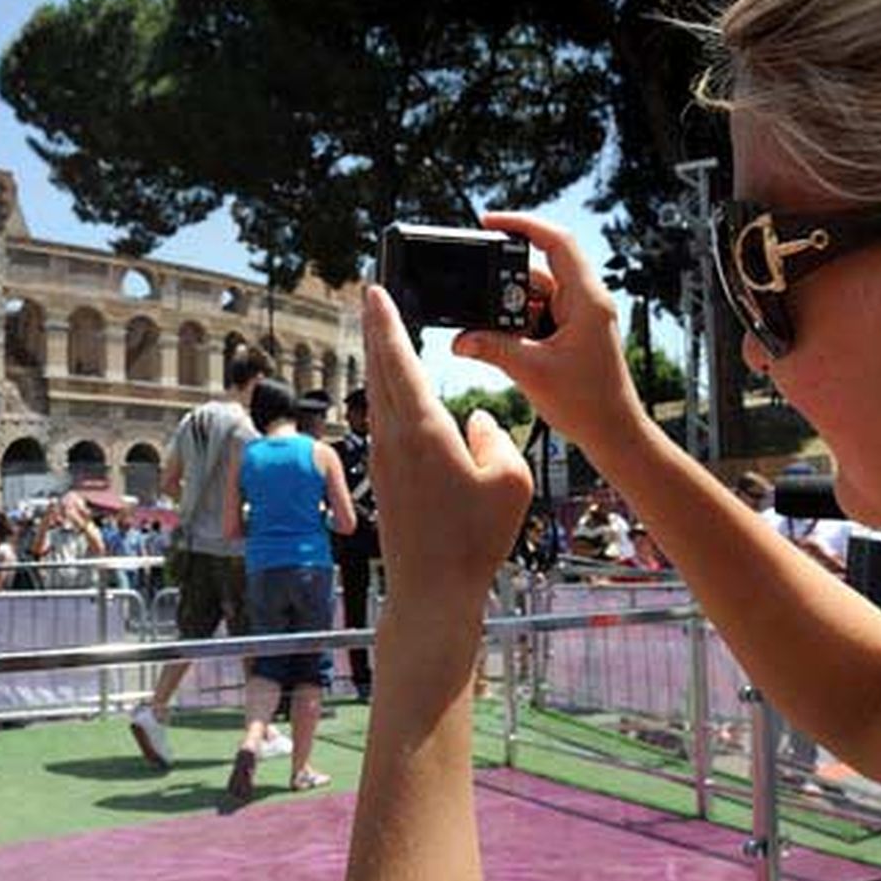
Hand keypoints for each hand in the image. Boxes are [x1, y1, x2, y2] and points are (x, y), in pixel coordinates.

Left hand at [364, 286, 532, 614]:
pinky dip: (385, 390)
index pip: (400, 360)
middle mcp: (394, 438)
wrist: (432, 589)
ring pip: (378, 393)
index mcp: (422, 430)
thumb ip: (495, 440)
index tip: (375, 291)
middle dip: (375, 328)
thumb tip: (475, 421)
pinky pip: (383, 418)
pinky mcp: (385, 475)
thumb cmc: (473, 540)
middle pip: (379, 369)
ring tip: (379, 329)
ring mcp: (385, 457)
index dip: (387, 322)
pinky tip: (391, 388)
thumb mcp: (510, 482)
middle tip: (370, 294)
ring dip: (378, 358)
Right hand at [453, 213, 650, 455]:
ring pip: (534, 297)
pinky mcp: (572, 334)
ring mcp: (579, 317)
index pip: (555, 242)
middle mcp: (585, 302)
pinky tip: (506, 346)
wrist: (613, 433)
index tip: (488, 222)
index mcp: (586, 299)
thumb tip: (460, 338)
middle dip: (504, 285)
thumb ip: (492, 348)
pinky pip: (538, 316)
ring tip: (495, 337)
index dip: (521, 225)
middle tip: (479, 302)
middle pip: (536, 271)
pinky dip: (518, 326)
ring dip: (509, 313)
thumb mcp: (531, 372)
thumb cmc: (589, 403)